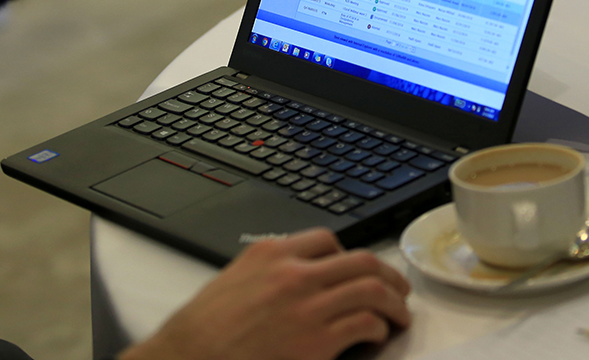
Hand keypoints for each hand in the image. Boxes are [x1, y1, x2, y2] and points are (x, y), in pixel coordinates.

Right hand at [119, 228, 410, 359]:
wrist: (190, 357)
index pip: (328, 240)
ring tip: (399, 315)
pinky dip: (379, 328)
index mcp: (271, 253)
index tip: (357, 272)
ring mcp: (306, 305)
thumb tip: (301, 278)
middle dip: (387, 276)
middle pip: (360, 260)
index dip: (350, 257)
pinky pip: (365, 323)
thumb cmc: (206, 329)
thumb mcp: (235, 280)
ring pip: (372, 288)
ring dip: (394, 302)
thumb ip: (269, 272)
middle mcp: (293, 272)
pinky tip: (377, 336)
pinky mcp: (317, 340)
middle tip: (397, 290)